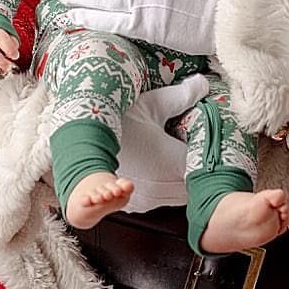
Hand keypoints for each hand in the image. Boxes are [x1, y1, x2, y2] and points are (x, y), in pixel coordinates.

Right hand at [118, 73, 209, 209]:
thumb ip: (183, 95)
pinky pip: (161, 199)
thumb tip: (203, 84)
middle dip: (195, 167)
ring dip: (180, 179)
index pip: (204, 166)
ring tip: (173, 156)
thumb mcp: (153, 103)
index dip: (205, 152)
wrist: (83, 137)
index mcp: (171, 165)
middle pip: (194, 184)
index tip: (198, 138)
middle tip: (187, 146)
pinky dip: (165, 187)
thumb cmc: (119, 119)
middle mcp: (161, 188)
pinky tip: (158, 169)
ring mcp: (148, 199)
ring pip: (178, 195)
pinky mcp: (136, 203)